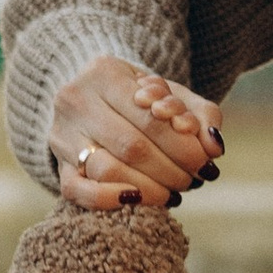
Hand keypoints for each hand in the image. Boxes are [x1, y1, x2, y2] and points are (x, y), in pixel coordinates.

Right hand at [48, 54, 221, 208]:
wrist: (93, 97)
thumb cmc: (139, 97)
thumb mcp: (170, 92)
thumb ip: (200, 113)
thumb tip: (214, 146)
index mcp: (104, 72)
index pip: (151, 117)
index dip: (183, 146)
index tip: (206, 162)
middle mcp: (75, 100)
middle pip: (132, 146)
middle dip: (171, 170)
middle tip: (193, 180)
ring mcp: (62, 134)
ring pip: (107, 170)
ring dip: (149, 189)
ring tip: (173, 193)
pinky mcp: (58, 164)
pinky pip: (78, 191)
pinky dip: (109, 200)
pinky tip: (136, 200)